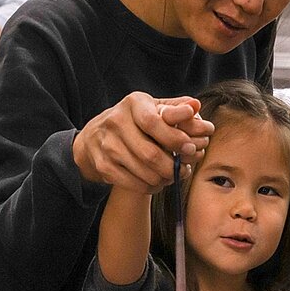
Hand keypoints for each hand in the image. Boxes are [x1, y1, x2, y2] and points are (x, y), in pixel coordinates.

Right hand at [73, 93, 213, 192]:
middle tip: (185, 168)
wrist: (94, 136)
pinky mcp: (103, 166)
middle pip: (150, 153)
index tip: (190, 147)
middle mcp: (116, 121)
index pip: (153, 122)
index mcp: (133, 103)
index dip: (175, 138)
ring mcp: (107, 145)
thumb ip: (176, 107)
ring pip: (144, 172)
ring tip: (174, 175)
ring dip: (164, 178)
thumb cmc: (134, 120)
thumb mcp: (152, 107)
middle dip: (173, 165)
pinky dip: (151, 187)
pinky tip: (158, 182)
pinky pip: (134, 183)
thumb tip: (195, 106)